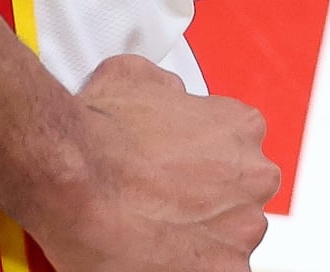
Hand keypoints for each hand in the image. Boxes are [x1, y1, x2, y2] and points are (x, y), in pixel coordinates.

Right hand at [22, 54, 273, 271]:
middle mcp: (254, 178)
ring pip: (227, 239)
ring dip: (196, 238)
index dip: (202, 163)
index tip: (177, 172)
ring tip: (150, 232)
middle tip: (160, 204)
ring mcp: (241, 230)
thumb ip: (167, 88)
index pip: (237, 149)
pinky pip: (210, 270)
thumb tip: (164, 91)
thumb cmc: (101, 134)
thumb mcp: (133, 76)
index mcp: (242, 128)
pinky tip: (152, 256)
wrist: (76, 178)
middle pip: (238, 195)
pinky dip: (185, 267)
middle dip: (204, 201)